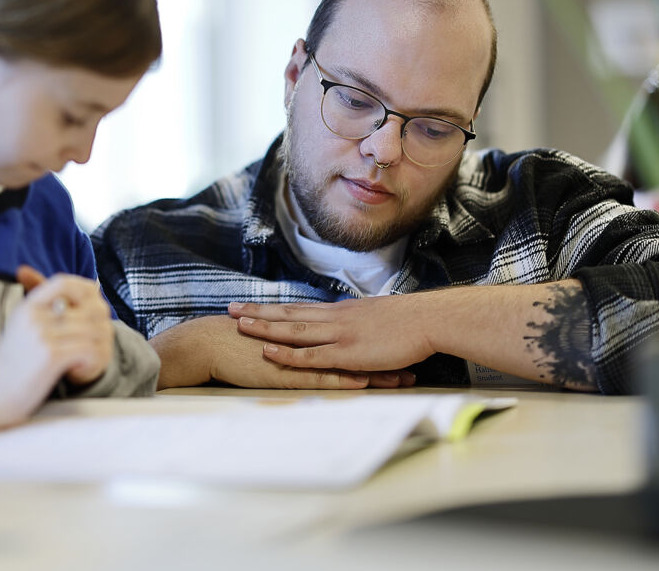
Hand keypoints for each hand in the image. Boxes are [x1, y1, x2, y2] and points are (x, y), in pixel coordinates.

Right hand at [0, 266, 111, 434]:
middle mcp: (35, 316)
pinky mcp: (50, 356)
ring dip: (99, 348)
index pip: (63, 282)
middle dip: (102, 327)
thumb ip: (44, 311)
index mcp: (28, 307)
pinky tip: (76, 371)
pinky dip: (92, 361)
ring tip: (83, 361)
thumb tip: (77, 293)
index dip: (85, 290)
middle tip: (94, 344)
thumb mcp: (21, 330)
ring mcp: (42, 335)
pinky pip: (89, 349)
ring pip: (93, 330)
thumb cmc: (10, 367)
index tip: (92, 309)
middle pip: (89, 308)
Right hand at [151, 315, 414, 389]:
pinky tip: (364, 381)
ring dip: (376, 372)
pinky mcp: (289, 374)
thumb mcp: (275, 338)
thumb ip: (296, 339)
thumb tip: (313, 340)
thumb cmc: (238, 342)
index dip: (379, 343)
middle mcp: (311, 344)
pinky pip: (323, 378)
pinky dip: (345, 379)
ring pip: (347, 365)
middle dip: (388, 356)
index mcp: (309, 335)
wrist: (210, 342)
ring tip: (405, 379)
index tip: (405, 346)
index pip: (351, 340)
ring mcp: (301, 359)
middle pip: (358, 350)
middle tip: (418, 362)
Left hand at [228, 294, 437, 372]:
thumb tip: (350, 327)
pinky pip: (310, 354)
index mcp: (341, 311)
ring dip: (264, 327)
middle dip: (257, 312)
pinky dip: (287, 353)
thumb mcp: (377, 318)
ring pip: (293, 329)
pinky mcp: (347, 352)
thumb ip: (359, 323)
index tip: (252, 305)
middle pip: (288, 313)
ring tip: (238, 325)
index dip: (274, 307)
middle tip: (230, 309)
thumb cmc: (410, 322)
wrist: (428, 320)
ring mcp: (339, 334)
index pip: (300, 307)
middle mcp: (334, 318)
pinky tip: (269, 352)